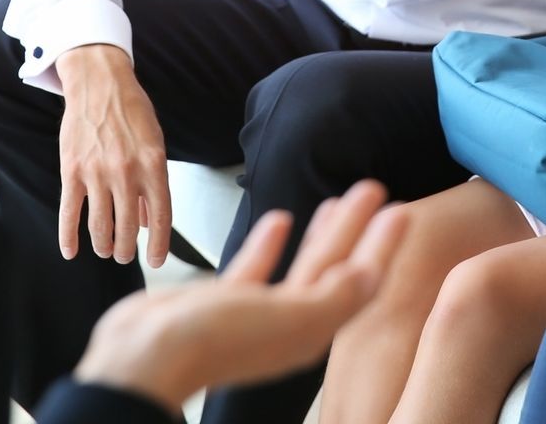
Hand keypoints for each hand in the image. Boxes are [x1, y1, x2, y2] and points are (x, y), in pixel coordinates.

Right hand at [56, 45, 171, 267]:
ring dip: (103, 245)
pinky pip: (69, 213)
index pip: (160, 218)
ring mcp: (97, 173)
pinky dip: (68, 237)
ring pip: (99, 226)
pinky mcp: (72, 171)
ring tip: (106, 250)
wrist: (100, 83)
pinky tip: (70, 252)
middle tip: (124, 254)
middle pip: (127, 229)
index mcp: (153, 166)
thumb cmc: (132, 112)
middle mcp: (126, 172)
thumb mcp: (155, 143)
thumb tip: (148, 221)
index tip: (156, 260)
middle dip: (126, 249)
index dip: (159, 245)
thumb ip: (153, 183)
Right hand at [74, 179, 405, 409]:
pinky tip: (280, 219)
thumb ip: (334, 296)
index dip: (382, 246)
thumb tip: (373, 273)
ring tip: (337, 198)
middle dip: (356, 229)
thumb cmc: (214, 342)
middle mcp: (291, 324)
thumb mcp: (288, 317)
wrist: (144, 357)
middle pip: (335, 266)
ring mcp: (258, 313)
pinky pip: (258, 266)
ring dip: (322, 232)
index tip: (401, 209)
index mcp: (312, 330)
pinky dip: (271, 242)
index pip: (360, 281)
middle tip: (372, 189)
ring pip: (302, 264)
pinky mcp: (223, 303)